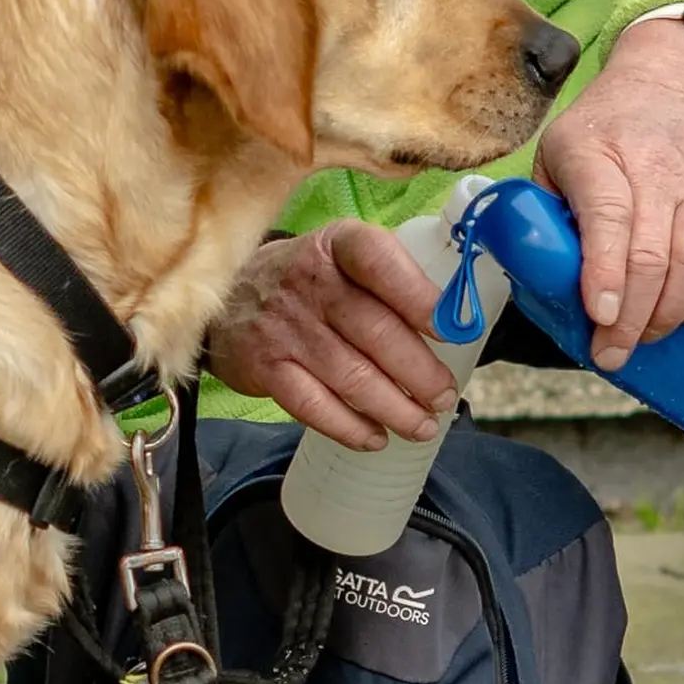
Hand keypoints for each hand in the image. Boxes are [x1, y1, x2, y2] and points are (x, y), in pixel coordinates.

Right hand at [207, 222, 461, 451]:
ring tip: (423, 426)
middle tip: (444, 398)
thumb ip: (391, 280)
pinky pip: (313, 406)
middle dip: (419, 372)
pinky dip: (349, 427)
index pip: (378, 261)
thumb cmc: (307, 280)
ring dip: (395, 408)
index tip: (450, 331)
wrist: (225, 295)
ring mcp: (284, 327)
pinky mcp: (265, 368)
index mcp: (337, 246)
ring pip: (351, 376)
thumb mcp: (341, 257)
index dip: (418, 297)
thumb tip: (458, 321)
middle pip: (375, 331)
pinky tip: (375, 438)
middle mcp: (309, 282)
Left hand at [534, 18, 683, 370]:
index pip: (609, 218)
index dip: (604, 273)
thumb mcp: (556, 151)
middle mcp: (658, 173)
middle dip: (632, 317)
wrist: (674, 84)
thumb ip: (545, 208)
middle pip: (653, 256)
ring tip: (643, 338)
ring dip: (670, 315)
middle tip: (610, 352)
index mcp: (601, 157)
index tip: (599, 315)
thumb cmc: (603, 127)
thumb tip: (540, 275)